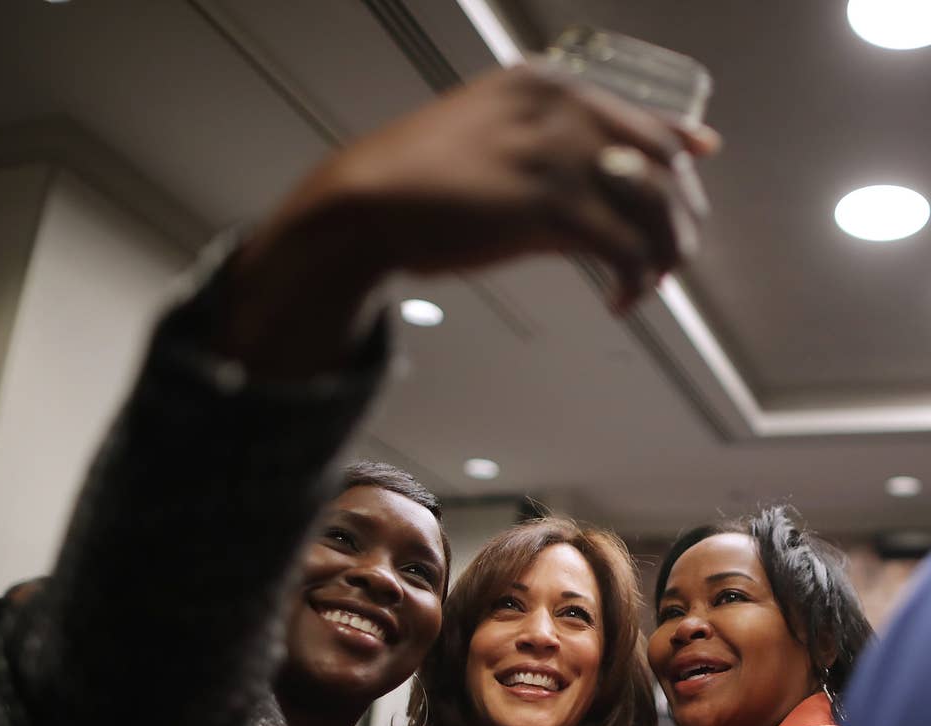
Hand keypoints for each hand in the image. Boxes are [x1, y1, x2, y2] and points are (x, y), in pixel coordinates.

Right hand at [221, 64, 715, 372]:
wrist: (364, 201)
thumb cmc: (413, 180)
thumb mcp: (482, 140)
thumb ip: (538, 151)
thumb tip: (584, 196)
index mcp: (548, 87)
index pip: (639, 115)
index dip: (678, 148)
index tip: (699, 164)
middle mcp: (564, 111)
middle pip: (660, 162)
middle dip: (679, 213)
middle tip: (673, 252)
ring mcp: (559, 156)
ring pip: (652, 206)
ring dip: (665, 251)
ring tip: (652, 282)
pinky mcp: (550, 208)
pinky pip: (623, 248)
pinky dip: (635, 279)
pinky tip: (621, 299)